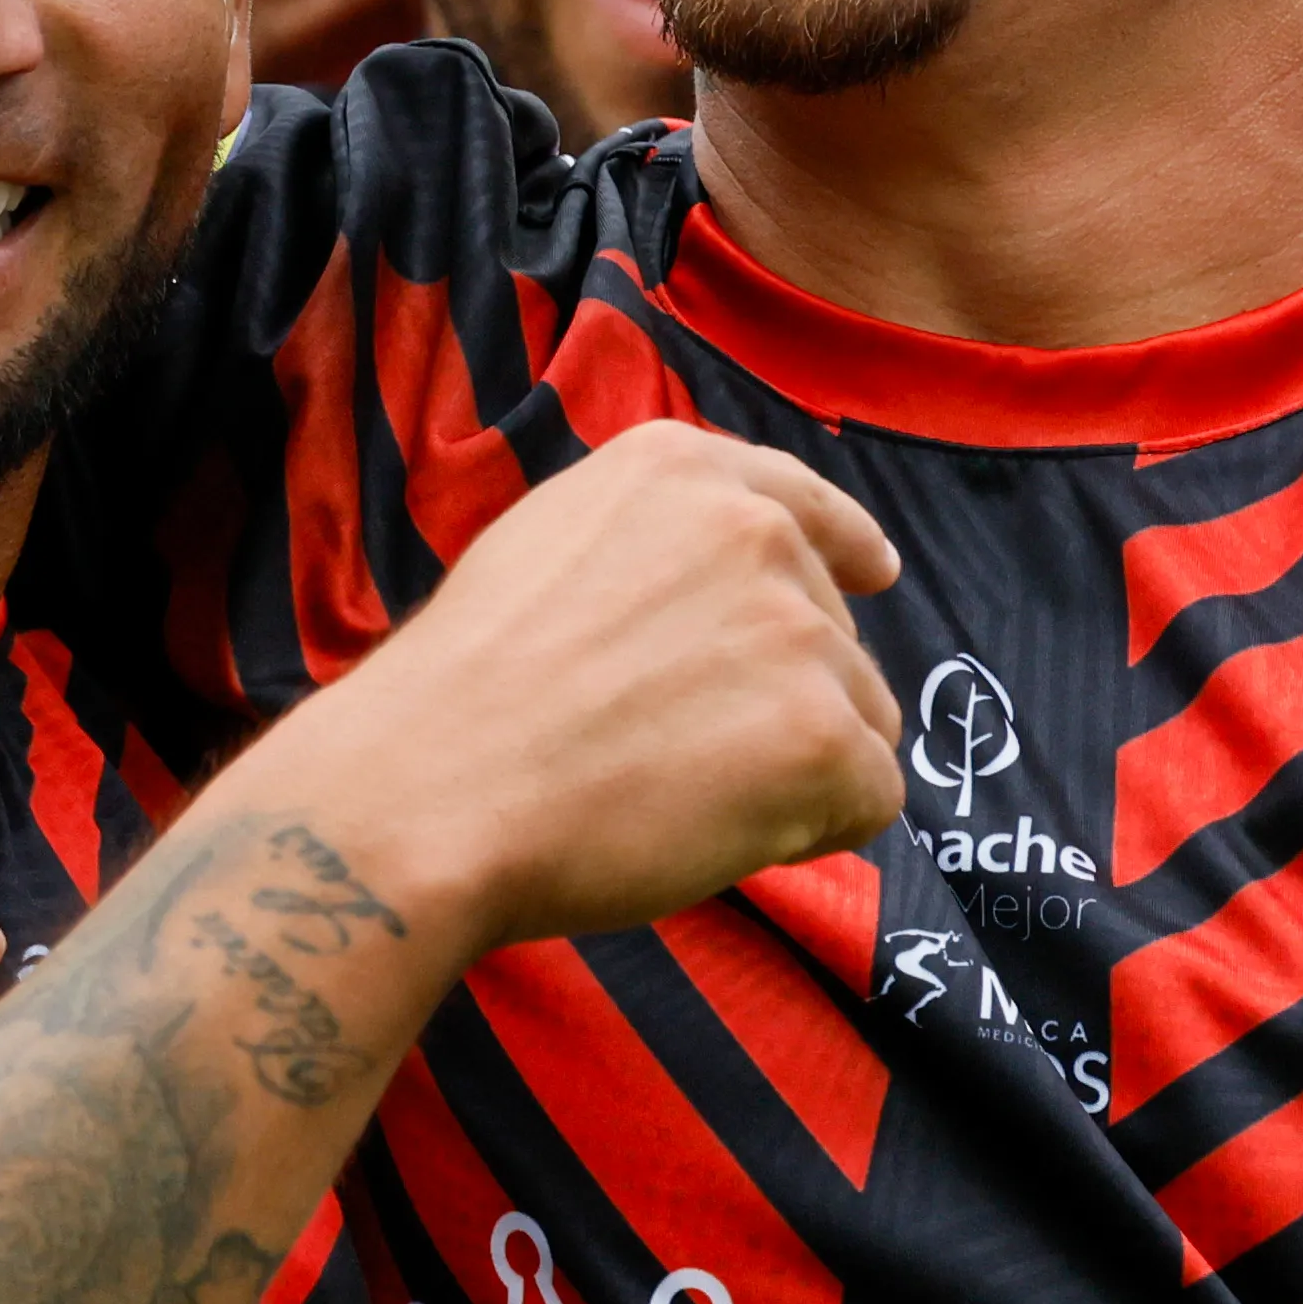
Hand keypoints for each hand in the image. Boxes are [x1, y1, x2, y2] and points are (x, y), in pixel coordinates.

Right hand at [284, 422, 907, 945]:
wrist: (430, 792)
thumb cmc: (460, 699)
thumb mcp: (542, 551)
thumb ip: (648, 551)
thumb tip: (725, 604)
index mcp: (676, 470)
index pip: (800, 502)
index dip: (842, 547)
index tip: (873, 573)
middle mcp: (753, 531)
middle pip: (834, 632)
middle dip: (782, 697)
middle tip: (665, 752)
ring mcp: (797, 630)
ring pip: (861, 718)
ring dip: (795, 767)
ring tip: (677, 794)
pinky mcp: (824, 734)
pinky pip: (869, 797)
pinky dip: (810, 831)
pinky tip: (713, 833)